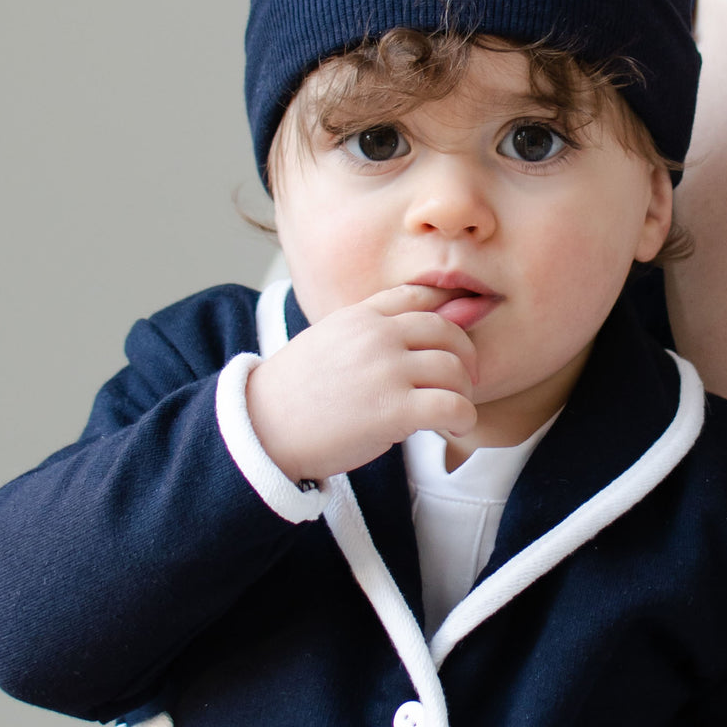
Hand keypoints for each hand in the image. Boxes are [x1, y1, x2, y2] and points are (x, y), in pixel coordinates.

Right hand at [245, 284, 477, 481]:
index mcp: (361, 315)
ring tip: (453, 412)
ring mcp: (386, 370)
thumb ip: (370, 332)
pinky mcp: (393, 410)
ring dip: (464, 394)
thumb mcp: (329, 341)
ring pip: (455, 370)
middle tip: (462, 383)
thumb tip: (416, 336)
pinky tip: (454, 428)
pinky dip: (464, 418)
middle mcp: (377, 335)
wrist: (261, 429)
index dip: (451, 313)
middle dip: (465, 358)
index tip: (459, 339)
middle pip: (449, 332)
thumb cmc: (296, 393)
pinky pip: (453, 407)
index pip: (422, 296)